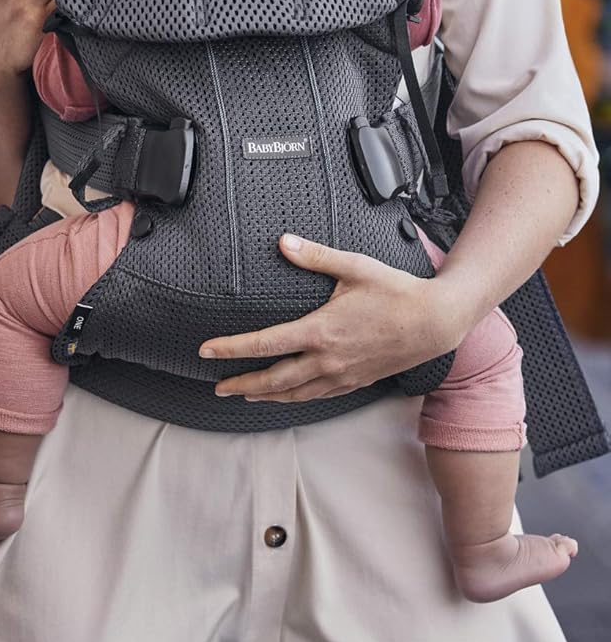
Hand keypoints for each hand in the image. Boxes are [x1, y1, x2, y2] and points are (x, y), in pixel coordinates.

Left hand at [199, 234, 464, 401]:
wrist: (435, 322)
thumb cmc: (396, 292)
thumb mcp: (354, 267)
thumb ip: (315, 256)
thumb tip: (283, 242)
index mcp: (321, 330)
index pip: (265, 343)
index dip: (232, 348)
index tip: (207, 350)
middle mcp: (327, 359)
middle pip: (274, 378)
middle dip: (241, 382)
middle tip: (216, 386)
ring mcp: (342, 375)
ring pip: (294, 393)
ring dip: (265, 394)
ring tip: (243, 394)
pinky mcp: (355, 381)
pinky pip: (317, 396)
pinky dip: (294, 398)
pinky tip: (286, 396)